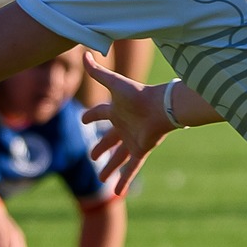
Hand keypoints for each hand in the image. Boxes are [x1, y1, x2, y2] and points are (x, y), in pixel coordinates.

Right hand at [78, 53, 171, 195]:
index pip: (100, 114)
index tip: (83, 119)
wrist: (162, 106)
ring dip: (109, 167)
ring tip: (101, 179)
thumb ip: (98, 72)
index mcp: (116, 111)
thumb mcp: (114, 84)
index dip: (91, 116)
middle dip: (100, 147)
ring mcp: (132, 139)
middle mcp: (124, 126)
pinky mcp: (141, 150)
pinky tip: (117, 193)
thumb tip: (84, 53)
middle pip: (109, 139)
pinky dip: (124, 180)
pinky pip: (131, 168)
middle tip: (92, 156)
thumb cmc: (138, 94)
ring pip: (118, 157)